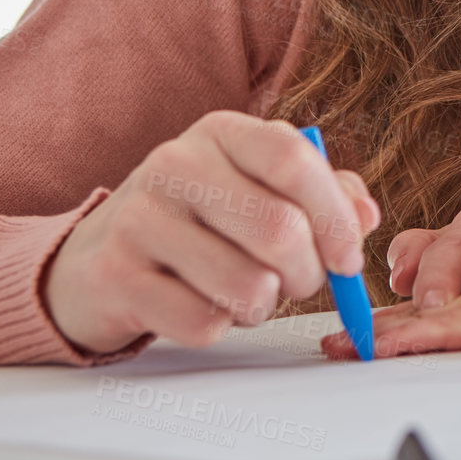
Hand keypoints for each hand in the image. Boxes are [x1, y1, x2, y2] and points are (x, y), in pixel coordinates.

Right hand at [44, 111, 380, 353]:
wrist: (94, 259)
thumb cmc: (201, 222)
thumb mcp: (260, 187)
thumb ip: (325, 193)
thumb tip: (366, 217)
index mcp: (221, 133)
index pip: (293, 160)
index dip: (335, 216)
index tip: (350, 258)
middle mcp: (174, 165)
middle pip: (279, 229)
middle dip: (307, 274)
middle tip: (299, 284)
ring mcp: (137, 220)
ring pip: (246, 284)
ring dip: (263, 305)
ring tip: (247, 294)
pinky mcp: (114, 278)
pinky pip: (203, 322)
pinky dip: (219, 326)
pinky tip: (201, 306)